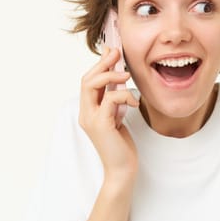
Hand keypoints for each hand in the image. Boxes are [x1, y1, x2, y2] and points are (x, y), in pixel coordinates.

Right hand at [79, 46, 139, 179]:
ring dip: (111, 76)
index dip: (99, 64)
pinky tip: (134, 102)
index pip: (89, 81)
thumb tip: (119, 78)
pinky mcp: (101, 125)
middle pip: (87, 79)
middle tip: (117, 53)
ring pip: (91, 85)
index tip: (112, 51)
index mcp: (89, 110)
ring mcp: (91, 119)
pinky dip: (124, 95)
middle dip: (102, 63)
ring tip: (127, 75)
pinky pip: (109, 100)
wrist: (122, 169)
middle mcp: (86, 113)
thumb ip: (115, 100)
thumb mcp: (118, 116)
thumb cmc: (122, 144)